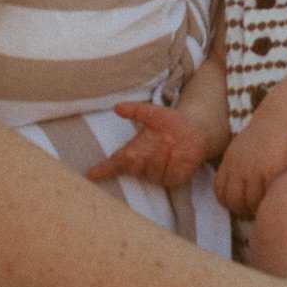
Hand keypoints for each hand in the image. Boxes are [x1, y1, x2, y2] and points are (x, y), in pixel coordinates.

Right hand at [87, 102, 209, 188]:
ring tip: (168, 139)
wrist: (195, 129)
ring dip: (160, 153)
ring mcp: (157, 174)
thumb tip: (117, 106)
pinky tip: (178, 151)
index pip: (115, 163)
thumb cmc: (170, 123)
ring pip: (153, 170)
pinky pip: (169, 174)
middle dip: (131, 162)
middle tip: (132, 153)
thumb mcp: (153, 113)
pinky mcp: (173, 179)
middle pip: (131, 168)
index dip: (103, 169)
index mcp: (134, 151)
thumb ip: (136, 110)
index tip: (91, 173)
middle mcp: (143, 164)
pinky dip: (173, 161)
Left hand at [215, 117, 286, 216]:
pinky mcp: (270, 171)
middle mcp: (238, 167)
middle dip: (243, 210)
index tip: (240, 206)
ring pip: (251, 202)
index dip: (229, 203)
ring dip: (257, 209)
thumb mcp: (240, 150)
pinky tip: (274, 198)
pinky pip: (267, 195)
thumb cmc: (263, 136)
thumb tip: (233, 191)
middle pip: (234, 201)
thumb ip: (234, 168)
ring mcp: (254, 170)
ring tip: (264, 208)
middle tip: (253, 213)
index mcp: (229, 162)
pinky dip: (269, 200)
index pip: (221, 192)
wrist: (279, 120)